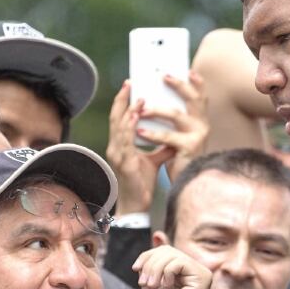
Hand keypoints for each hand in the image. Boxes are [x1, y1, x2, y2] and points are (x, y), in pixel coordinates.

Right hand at [106, 81, 174, 214]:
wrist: (138, 206)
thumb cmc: (143, 184)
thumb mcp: (154, 161)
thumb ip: (162, 148)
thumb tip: (174, 137)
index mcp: (120, 145)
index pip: (119, 119)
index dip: (123, 102)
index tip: (130, 86)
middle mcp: (115, 147)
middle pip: (115, 118)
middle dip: (122, 99)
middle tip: (129, 83)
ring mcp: (117, 155)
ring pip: (119, 127)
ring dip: (128, 110)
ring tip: (138, 97)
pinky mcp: (123, 162)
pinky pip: (125, 140)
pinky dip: (130, 126)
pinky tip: (136, 116)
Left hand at [134, 245, 210, 288]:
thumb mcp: (151, 281)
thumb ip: (155, 261)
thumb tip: (158, 234)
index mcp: (183, 270)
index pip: (164, 249)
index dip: (147, 255)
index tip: (136, 268)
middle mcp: (195, 270)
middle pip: (167, 250)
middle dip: (149, 263)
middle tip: (143, 283)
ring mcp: (201, 273)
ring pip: (171, 255)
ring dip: (154, 269)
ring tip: (150, 286)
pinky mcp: (203, 277)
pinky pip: (180, 262)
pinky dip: (166, 272)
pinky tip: (165, 285)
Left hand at [136, 71, 209, 180]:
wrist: (186, 183)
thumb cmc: (180, 158)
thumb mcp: (179, 136)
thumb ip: (173, 121)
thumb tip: (153, 101)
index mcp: (200, 121)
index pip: (201, 97)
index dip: (198, 83)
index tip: (189, 70)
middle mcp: (203, 126)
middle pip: (194, 99)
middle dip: (179, 85)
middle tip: (163, 76)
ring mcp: (198, 136)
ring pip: (176, 115)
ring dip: (156, 110)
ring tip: (141, 108)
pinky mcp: (190, 149)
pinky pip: (168, 138)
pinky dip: (153, 134)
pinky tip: (140, 132)